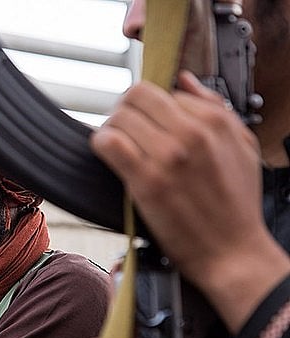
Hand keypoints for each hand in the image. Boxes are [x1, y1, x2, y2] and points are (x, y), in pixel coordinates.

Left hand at [90, 70, 289, 331]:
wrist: (232, 251)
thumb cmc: (236, 205)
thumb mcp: (242, 146)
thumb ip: (216, 107)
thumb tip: (185, 80)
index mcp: (214, 121)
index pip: (164, 91)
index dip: (151, 108)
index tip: (148, 125)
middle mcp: (190, 133)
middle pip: (136, 96)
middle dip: (126, 111)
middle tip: (127, 131)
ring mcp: (167, 156)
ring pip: (119, 117)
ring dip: (112, 129)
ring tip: (120, 147)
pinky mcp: (145, 180)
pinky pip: (109, 143)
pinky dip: (101, 144)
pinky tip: (109, 156)